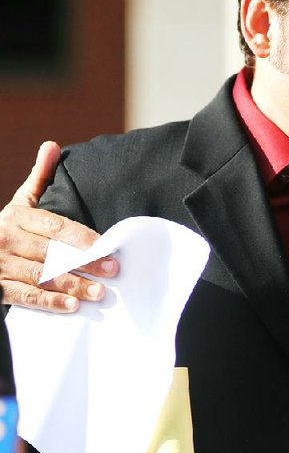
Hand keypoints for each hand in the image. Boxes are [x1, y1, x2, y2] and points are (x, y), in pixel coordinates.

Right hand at [0, 142, 117, 311]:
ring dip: (71, 285)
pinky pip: (24, 296)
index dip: (83, 238)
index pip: (56, 227)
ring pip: (40, 276)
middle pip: (52, 253)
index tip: (109, 247)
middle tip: (113, 272)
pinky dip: (49, 302)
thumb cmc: (6, 228)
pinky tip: (72, 306)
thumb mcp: (18, 203)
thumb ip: (38, 178)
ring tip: (99, 293)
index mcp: (16, 216)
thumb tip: (52, 146)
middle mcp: (5, 239)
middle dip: (84, 263)